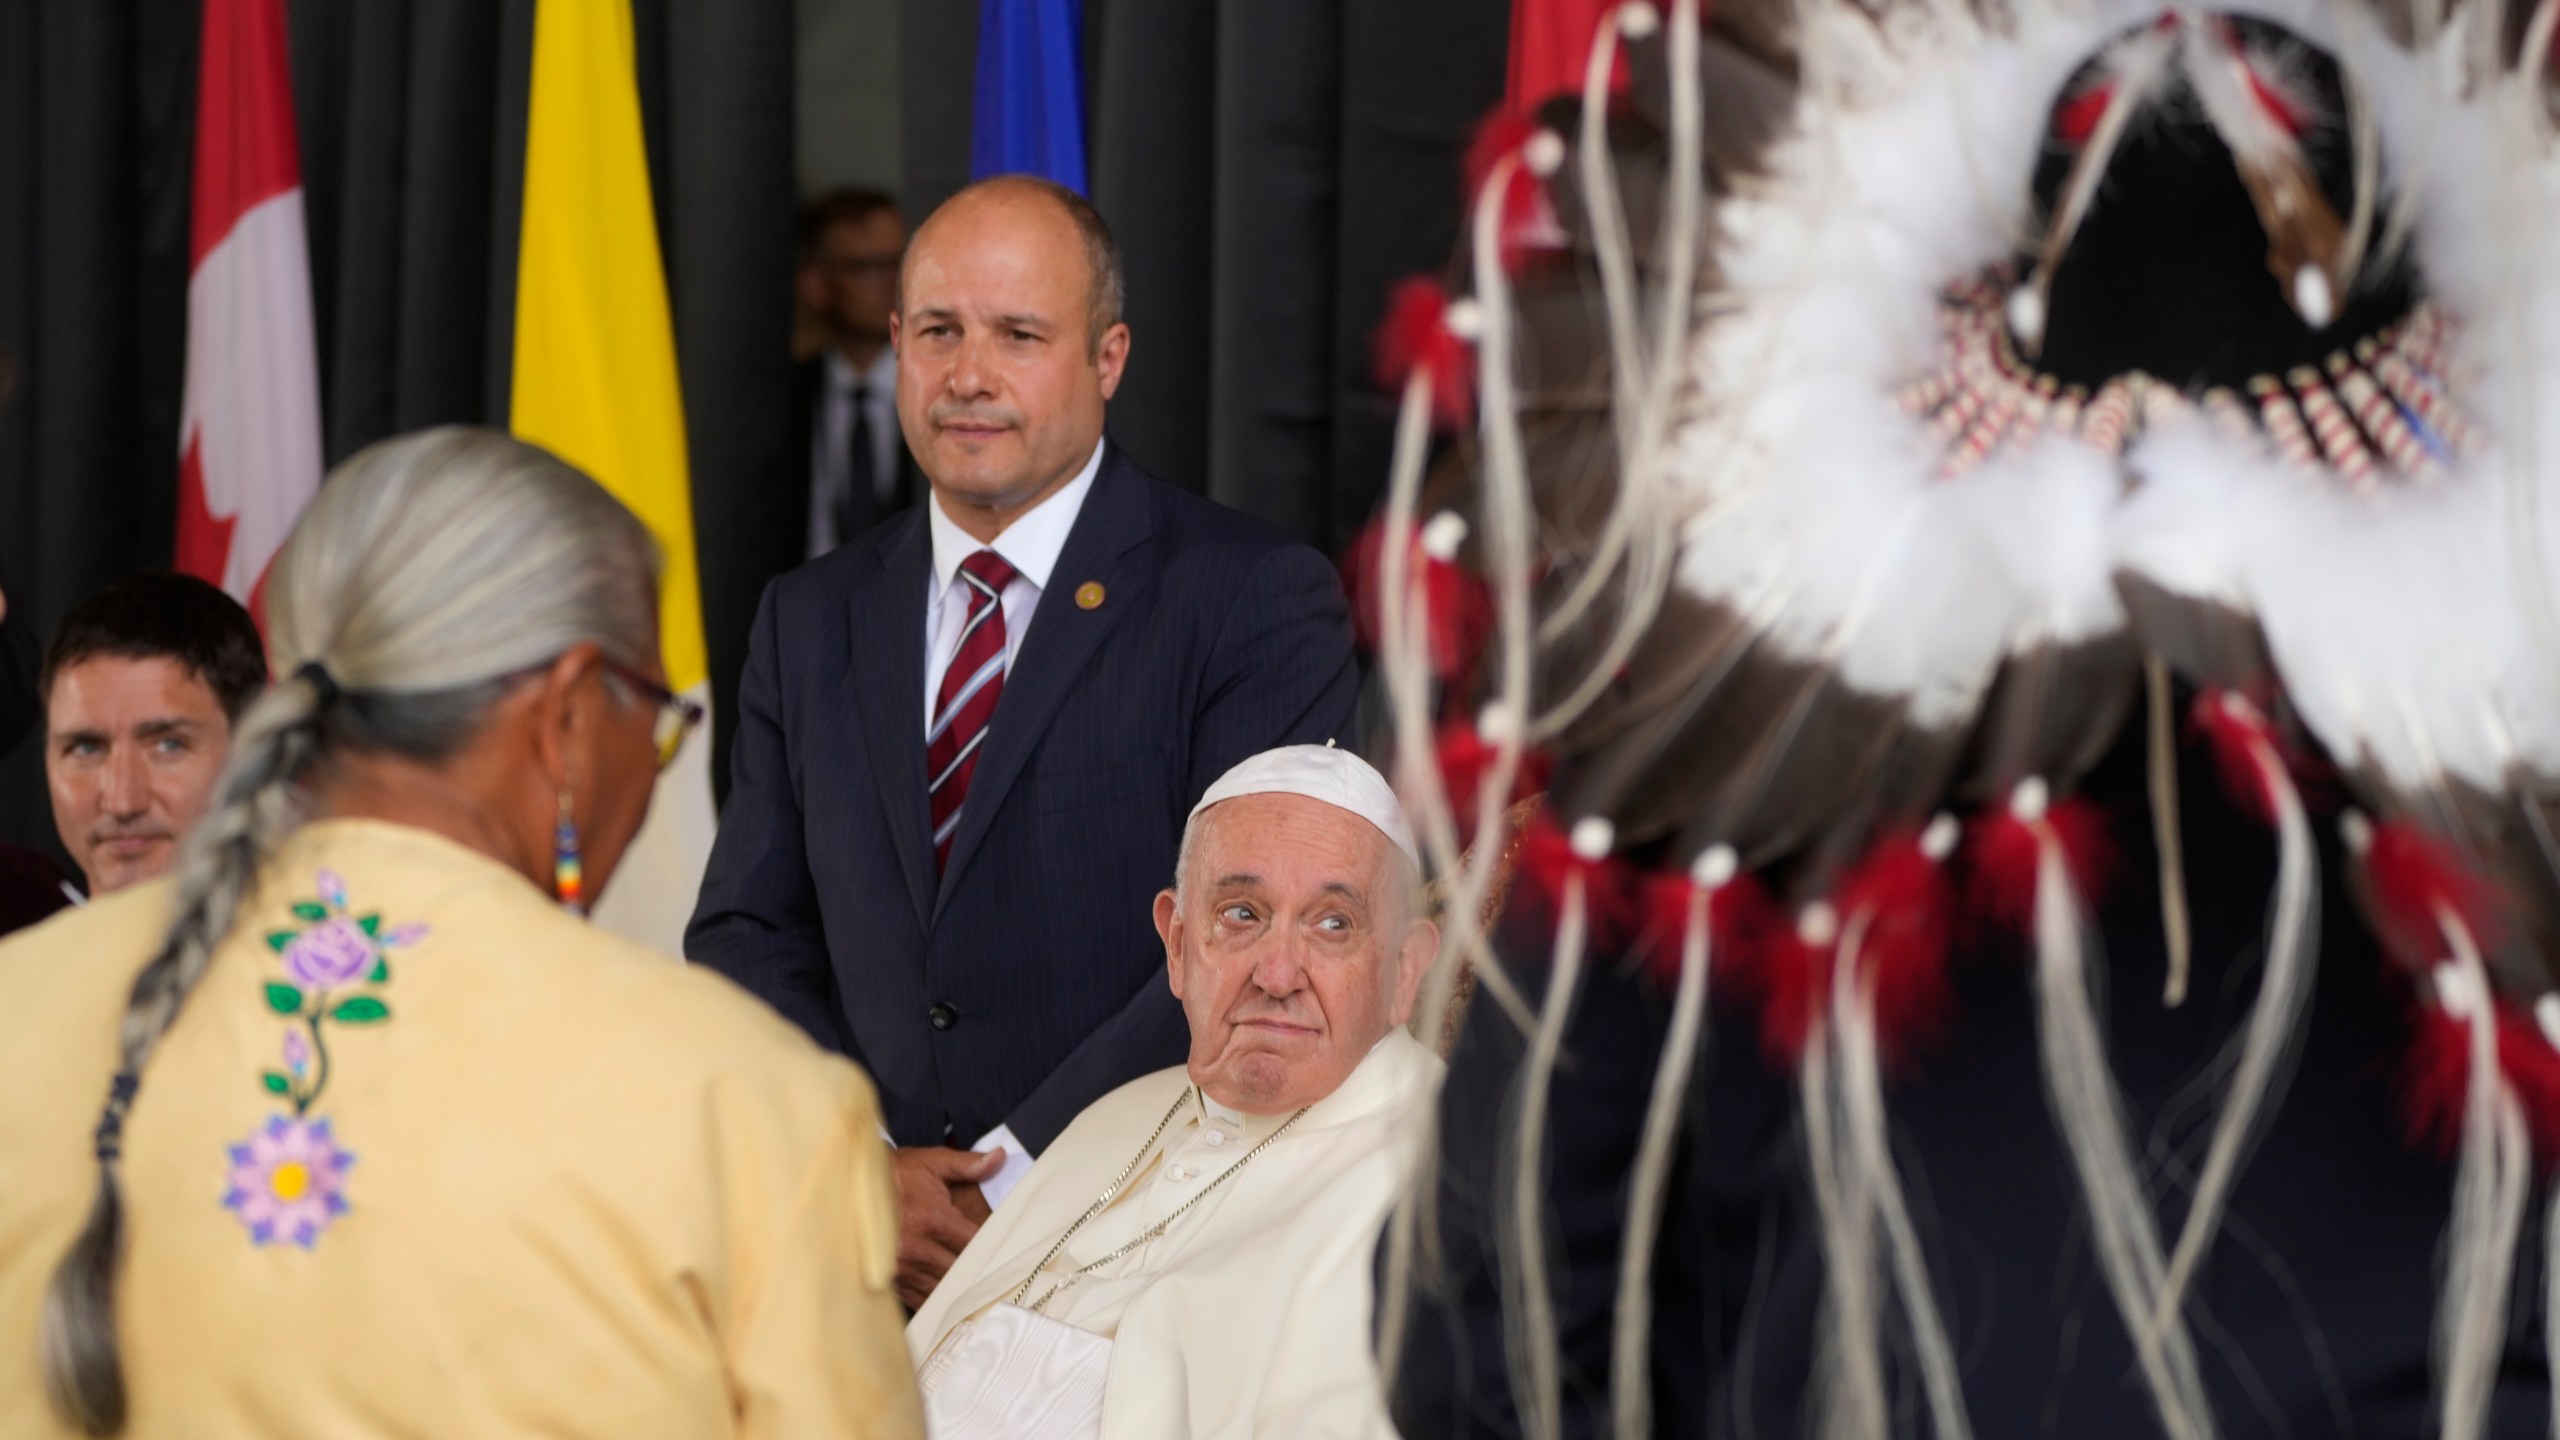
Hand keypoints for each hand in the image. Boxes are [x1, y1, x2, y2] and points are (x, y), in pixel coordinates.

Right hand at [891, 1145, 1004, 1309]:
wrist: (848, 1186)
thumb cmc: (896, 1174)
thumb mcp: (932, 1162)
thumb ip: (968, 1164)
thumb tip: (1000, 1157)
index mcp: (933, 1218)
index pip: (975, 1244)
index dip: (993, 1249)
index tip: (1006, 1251)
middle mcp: (917, 1247)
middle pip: (962, 1272)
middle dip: (978, 1273)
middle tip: (996, 1274)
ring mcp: (901, 1267)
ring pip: (943, 1290)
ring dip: (959, 1290)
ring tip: (977, 1289)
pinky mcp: (889, 1279)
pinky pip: (920, 1299)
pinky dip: (936, 1299)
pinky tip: (949, 1297)